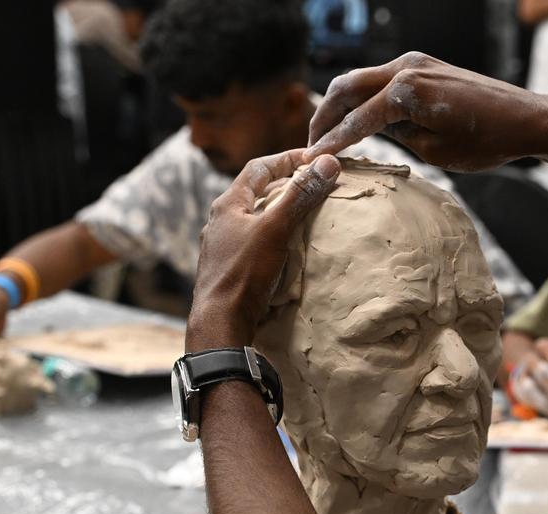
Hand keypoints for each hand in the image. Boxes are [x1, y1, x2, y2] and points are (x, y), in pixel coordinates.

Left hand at [187, 150, 340, 349]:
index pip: (259, 167)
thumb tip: (327, 163)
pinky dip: (273, 235)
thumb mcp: (275, 229)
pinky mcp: (228, 267)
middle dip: (286, 184)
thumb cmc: (244, 272)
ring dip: (279, 211)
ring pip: (254, 217)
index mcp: (228, 205)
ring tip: (305, 213)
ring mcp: (222, 245)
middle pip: (256, 191)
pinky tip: (286, 247)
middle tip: (314, 184)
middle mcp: (220, 221)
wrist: (220, 322)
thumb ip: (300, 196)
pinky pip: (253, 240)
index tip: (315, 159)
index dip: (287, 158)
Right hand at [305, 52, 547, 171]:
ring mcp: (415, 62)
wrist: (526, 119)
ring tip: (326, 133)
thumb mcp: (436, 152)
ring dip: (340, 104)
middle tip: (309, 143)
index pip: (355, 120)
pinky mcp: (424, 65)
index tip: (309, 161)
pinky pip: (381, 79)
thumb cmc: (487, 142)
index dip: (331, 143)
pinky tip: (357, 119)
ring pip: (360, 79)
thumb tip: (372, 132)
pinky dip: (363, 98)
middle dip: (324, 116)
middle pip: (345, 88)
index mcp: (407, 91)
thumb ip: (398, 137)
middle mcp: (406, 68)